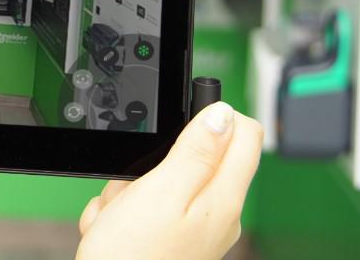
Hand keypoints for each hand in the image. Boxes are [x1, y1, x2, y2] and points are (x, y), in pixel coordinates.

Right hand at [76, 102, 262, 259]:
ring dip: (129, 188)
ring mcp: (193, 228)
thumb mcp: (161, 192)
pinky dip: (123, 211)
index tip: (177, 127)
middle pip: (193, 155)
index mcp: (222, 198)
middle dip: (153, 159)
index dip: (211, 117)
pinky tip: (115, 228)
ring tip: (120, 214)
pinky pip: (143, 205)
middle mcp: (217, 213)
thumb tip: (224, 114)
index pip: (244, 133)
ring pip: (159, 179)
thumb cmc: (132, 257)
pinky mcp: (168, 238)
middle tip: (136, 186)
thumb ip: (196, 151)